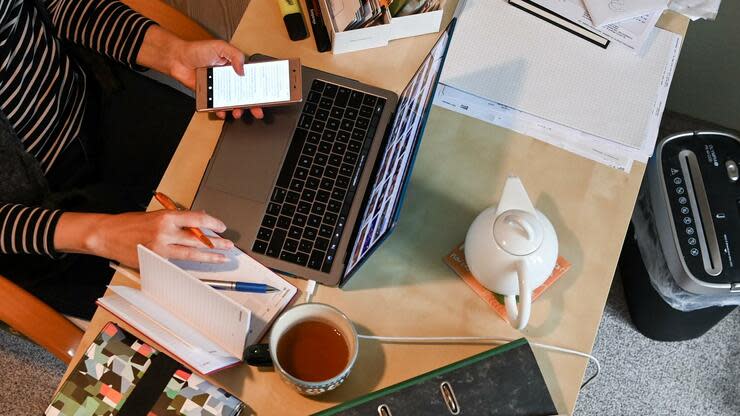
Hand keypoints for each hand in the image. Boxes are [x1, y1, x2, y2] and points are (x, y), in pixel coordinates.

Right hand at [55, 211, 233, 267]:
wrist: (107, 234)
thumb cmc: (130, 223)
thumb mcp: (155, 215)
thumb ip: (176, 219)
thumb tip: (197, 221)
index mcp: (166, 217)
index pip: (197, 220)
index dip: (213, 224)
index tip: (221, 227)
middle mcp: (165, 232)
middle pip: (197, 239)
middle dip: (216, 243)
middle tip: (228, 245)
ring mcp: (160, 249)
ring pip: (190, 254)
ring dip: (209, 256)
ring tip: (221, 257)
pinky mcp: (155, 261)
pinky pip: (176, 262)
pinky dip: (189, 262)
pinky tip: (199, 264)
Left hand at [137, 26, 262, 119]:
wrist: (178, 59)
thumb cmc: (197, 50)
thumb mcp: (220, 46)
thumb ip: (235, 55)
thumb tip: (243, 70)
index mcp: (234, 68)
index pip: (251, 79)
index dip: (259, 88)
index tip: (265, 95)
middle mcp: (229, 79)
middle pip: (245, 95)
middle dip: (253, 105)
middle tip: (257, 111)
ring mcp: (220, 89)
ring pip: (233, 103)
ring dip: (238, 110)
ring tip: (238, 112)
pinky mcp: (210, 96)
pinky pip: (218, 106)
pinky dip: (221, 111)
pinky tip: (222, 111)